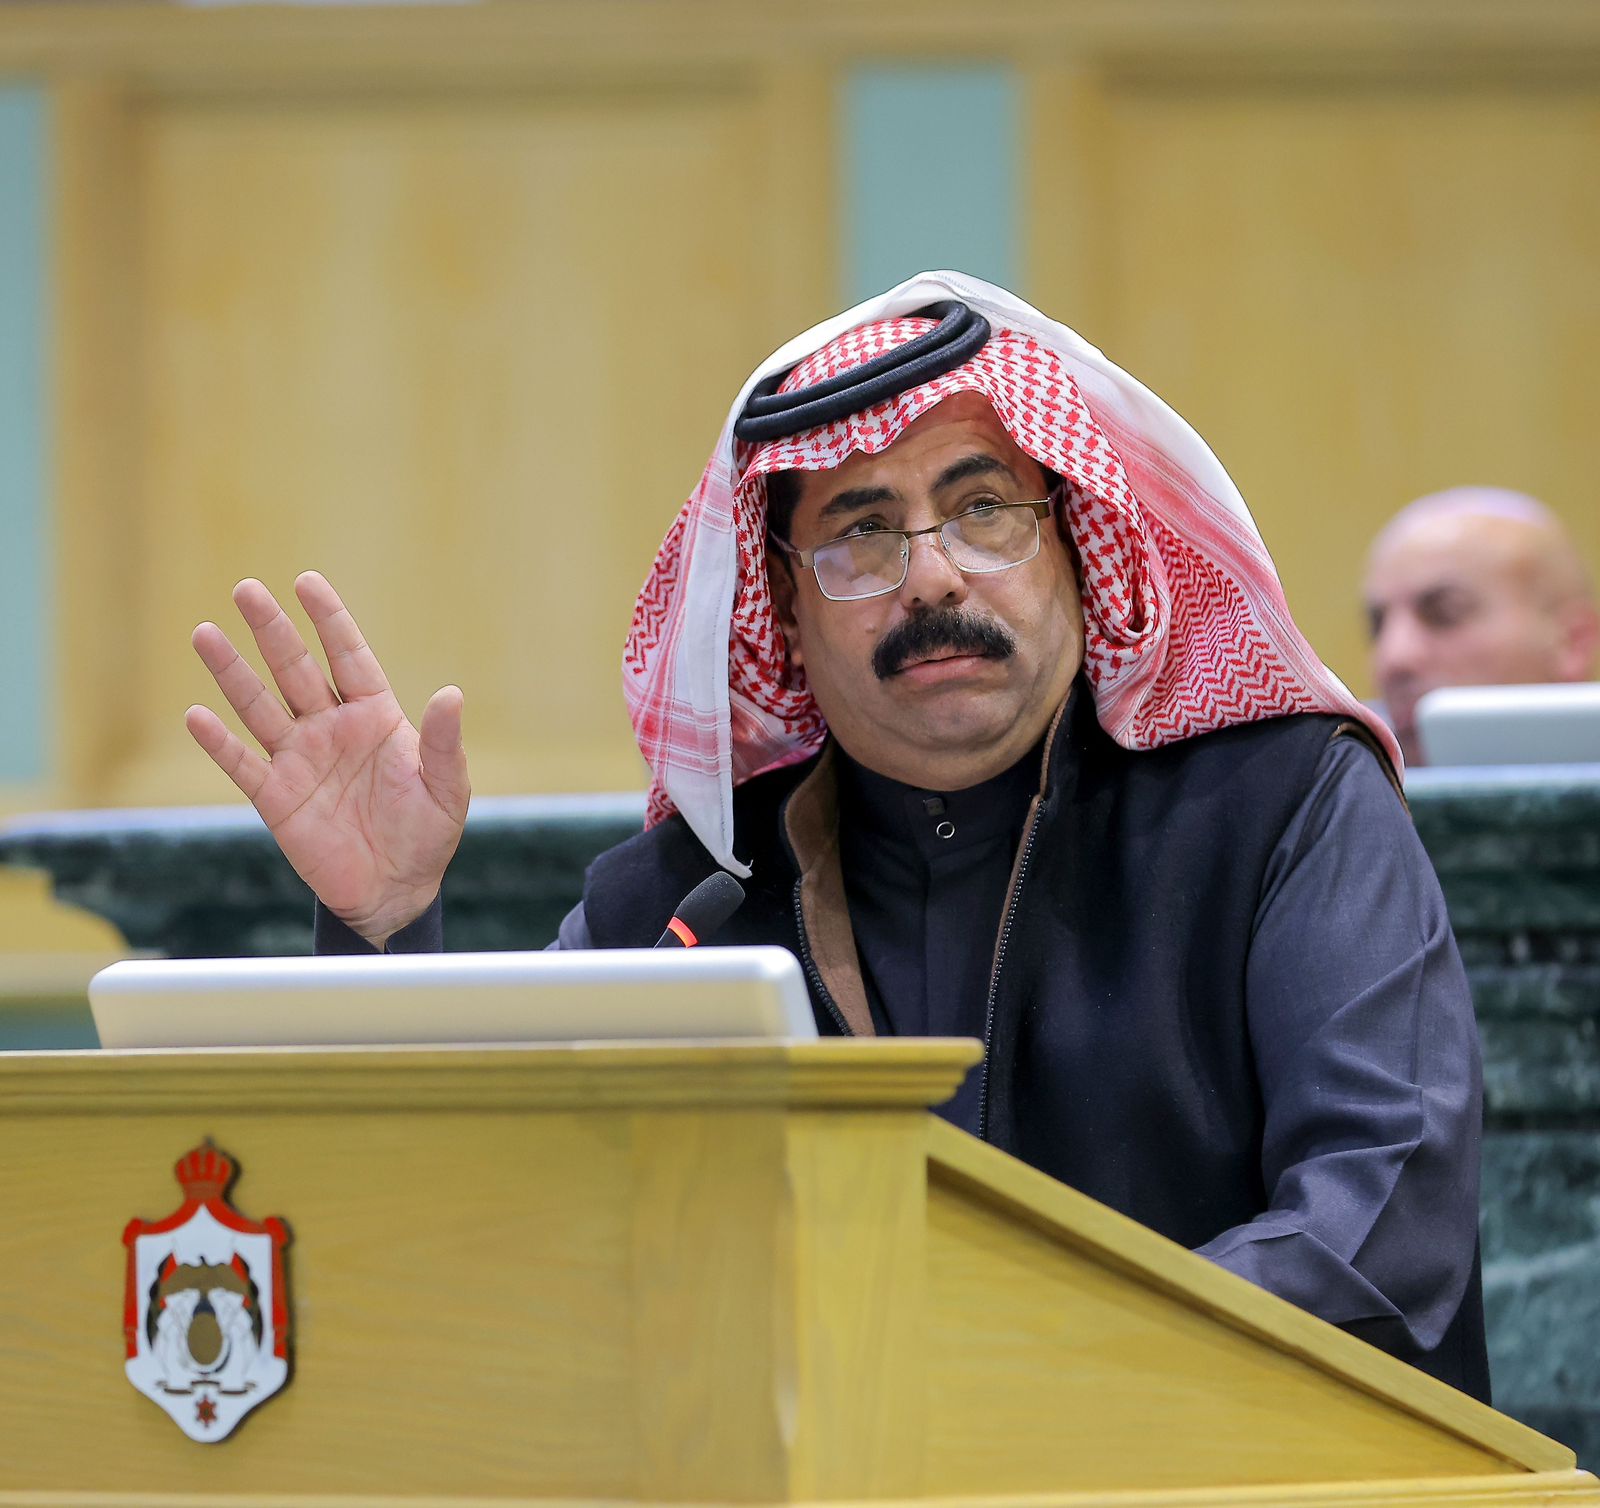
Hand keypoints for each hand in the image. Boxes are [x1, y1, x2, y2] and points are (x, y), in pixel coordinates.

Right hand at [186, 572, 469, 947]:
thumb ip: (442, 743)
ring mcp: (300, 760)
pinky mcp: (276, 798)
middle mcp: (332, 730)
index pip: (349, 657)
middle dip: (272, 630)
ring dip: (232, 673)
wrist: (395, 890)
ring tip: (205, 634)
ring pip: (260, 707)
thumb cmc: (427, 833)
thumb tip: (452, 694)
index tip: (306, 581)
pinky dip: (219, 743)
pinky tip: (196, 715)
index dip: (329, 620)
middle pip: (296, 670)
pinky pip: (242, 765)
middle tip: (246, 589)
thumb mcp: (445, 787)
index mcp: (375, 718)